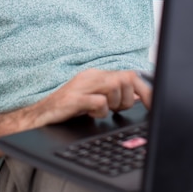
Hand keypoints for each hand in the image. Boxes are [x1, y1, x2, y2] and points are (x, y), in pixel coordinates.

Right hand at [34, 68, 151, 125]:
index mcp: (97, 75)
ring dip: (114, 104)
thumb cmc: (68, 109)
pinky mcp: (73, 99)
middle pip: (125, 79)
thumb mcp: (94, 100)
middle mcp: (90, 76)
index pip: (130, 75)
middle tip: (116, 110)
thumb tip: (139, 97)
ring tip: (101, 111)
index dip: (146, 90)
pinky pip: (99, 101)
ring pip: (115, 86)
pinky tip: (91, 114)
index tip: (153, 105)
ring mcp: (81, 86)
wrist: (40, 116)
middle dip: (127, 99)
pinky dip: (100, 111)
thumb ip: (114, 96)